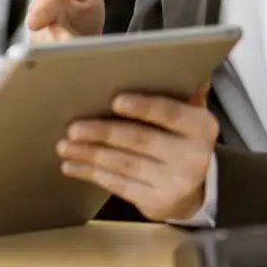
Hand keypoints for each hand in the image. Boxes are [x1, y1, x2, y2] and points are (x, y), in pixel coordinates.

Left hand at [56, 88, 218, 221]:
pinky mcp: (158, 202)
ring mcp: (176, 183)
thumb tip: (160, 63)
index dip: (143, 107)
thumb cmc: (181, 141)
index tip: (115, 101)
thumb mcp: (187, 117)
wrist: (197, 189)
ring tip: (65, 146)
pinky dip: (92, 174)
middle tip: (73, 127)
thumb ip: (176, 92)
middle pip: (140, 140)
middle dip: (102, 132)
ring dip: (90, 154)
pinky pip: (119, 185)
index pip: (170, 113)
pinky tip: (73, 165)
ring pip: (124, 164)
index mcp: (201, 127)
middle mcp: (193, 156)